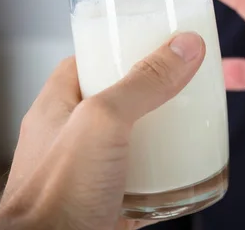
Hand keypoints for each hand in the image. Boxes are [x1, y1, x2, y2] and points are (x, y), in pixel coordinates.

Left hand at [0, 33, 204, 229]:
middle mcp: (69, 138)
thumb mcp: (103, 122)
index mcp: (57, 108)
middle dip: (148, 92)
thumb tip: (185, 46)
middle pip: (114, 101)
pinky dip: (162, 177)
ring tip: (187, 124)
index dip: (114, 46)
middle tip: (179, 82)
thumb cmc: (57, 194)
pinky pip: (139, 182)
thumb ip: (143, 82)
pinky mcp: (105, 203)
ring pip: (129, 142)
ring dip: (158, 135)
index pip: (84, 62)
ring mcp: (86, 172)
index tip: (147, 41)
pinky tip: (182, 176)